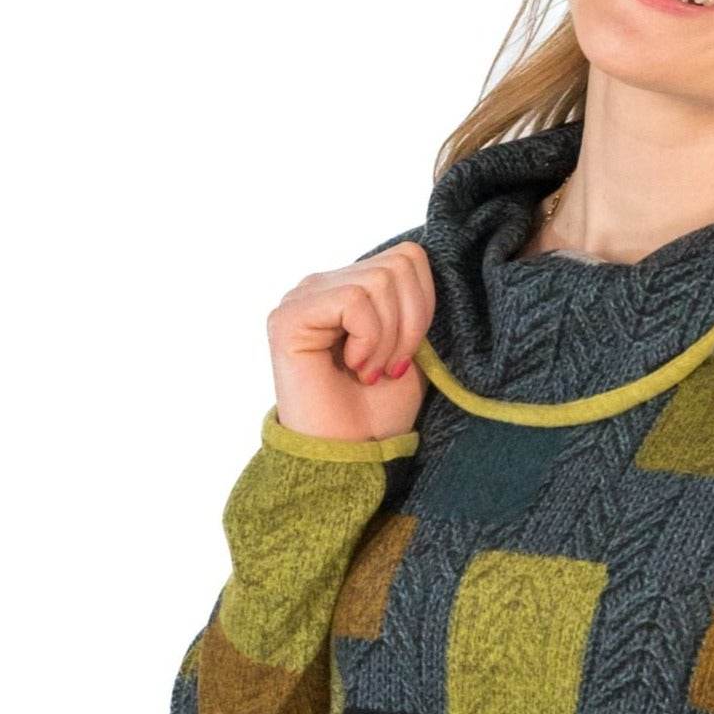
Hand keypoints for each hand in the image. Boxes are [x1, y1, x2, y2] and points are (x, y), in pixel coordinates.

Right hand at [267, 241, 435, 443]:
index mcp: (351, 289)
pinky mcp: (289, 317)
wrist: (349, 456)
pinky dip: (368, 339)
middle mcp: (323, 285)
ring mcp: (303, 297)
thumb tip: (424, 259)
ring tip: (370, 372)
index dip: (424, 304)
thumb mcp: (412, 349)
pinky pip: (354, 299)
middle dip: (410, 324)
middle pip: (399, 264)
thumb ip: (414, 303)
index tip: (408, 356)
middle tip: (391, 368)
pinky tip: (353, 368)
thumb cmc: (378, 412)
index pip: (407, 257)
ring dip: (389, 338)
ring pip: (379, 280)